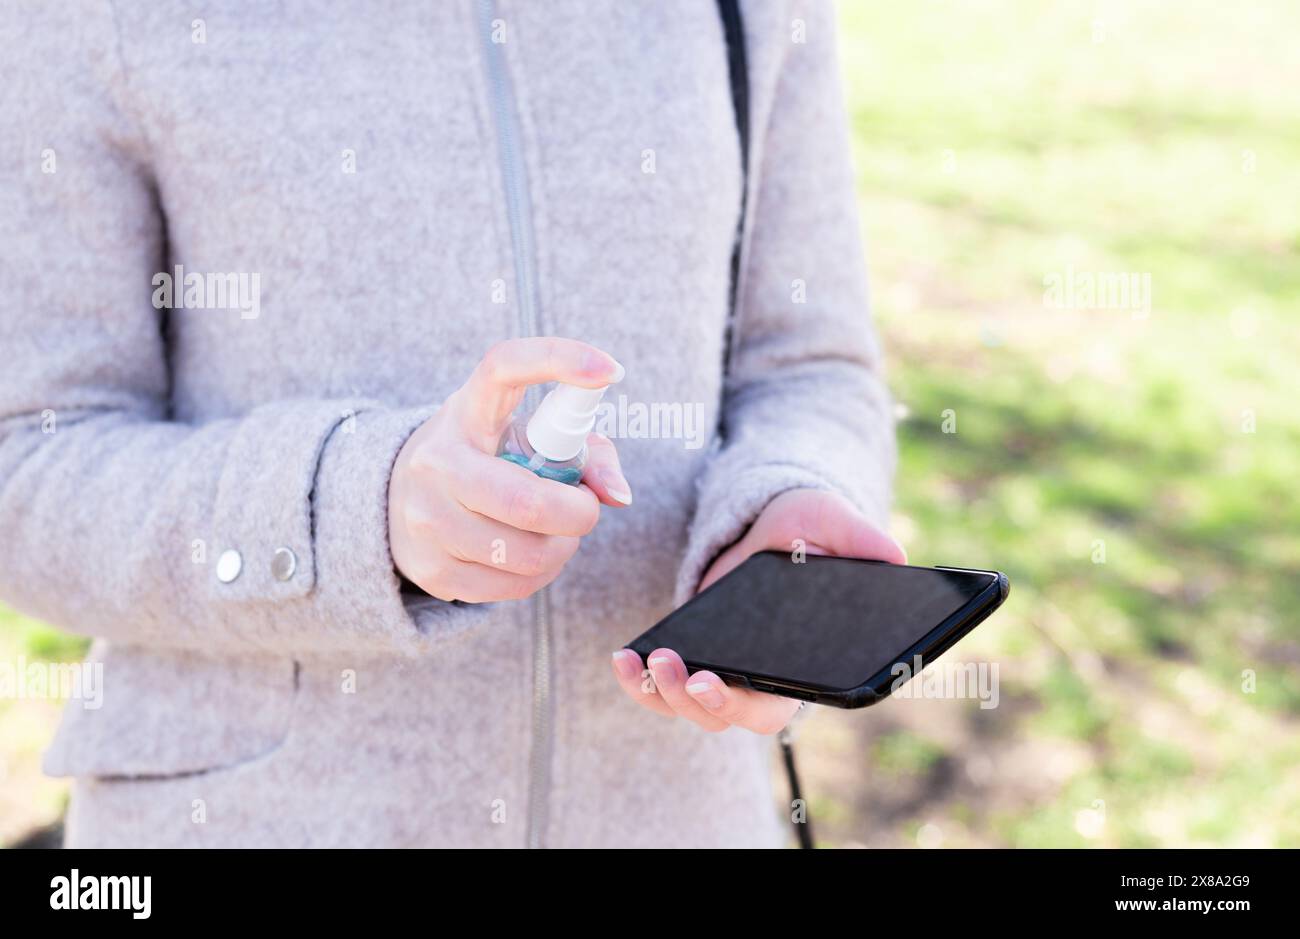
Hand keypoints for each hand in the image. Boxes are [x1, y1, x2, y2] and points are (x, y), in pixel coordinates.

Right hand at [390, 337, 630, 602]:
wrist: (401, 502)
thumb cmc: (489, 460)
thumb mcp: (526, 438)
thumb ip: (586, 453)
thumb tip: (618, 495)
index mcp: (467, 411)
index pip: (505, 367)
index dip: (559, 359)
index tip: (611, 371)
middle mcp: (437, 461)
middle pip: (527, 501)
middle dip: (578, 513)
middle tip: (585, 508)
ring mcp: (426, 518)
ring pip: (528, 554)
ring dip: (563, 548)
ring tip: (556, 533)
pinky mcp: (431, 570)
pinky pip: (515, 586)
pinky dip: (541, 574)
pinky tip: (530, 554)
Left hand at [611, 488, 904, 733]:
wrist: (767, 520)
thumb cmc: (807, 528)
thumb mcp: (830, 521)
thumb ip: (859, 537)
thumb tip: (893, 555)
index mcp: (803, 663)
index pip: (780, 703)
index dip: (747, 703)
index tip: (718, 682)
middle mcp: (763, 679)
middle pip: (730, 717)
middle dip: (703, 701)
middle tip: (684, 672)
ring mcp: (724, 673)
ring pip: (691, 708)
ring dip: (665, 693)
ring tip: (648, 660)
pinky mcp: (692, 658)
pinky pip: (662, 688)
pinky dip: (639, 680)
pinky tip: (624, 658)